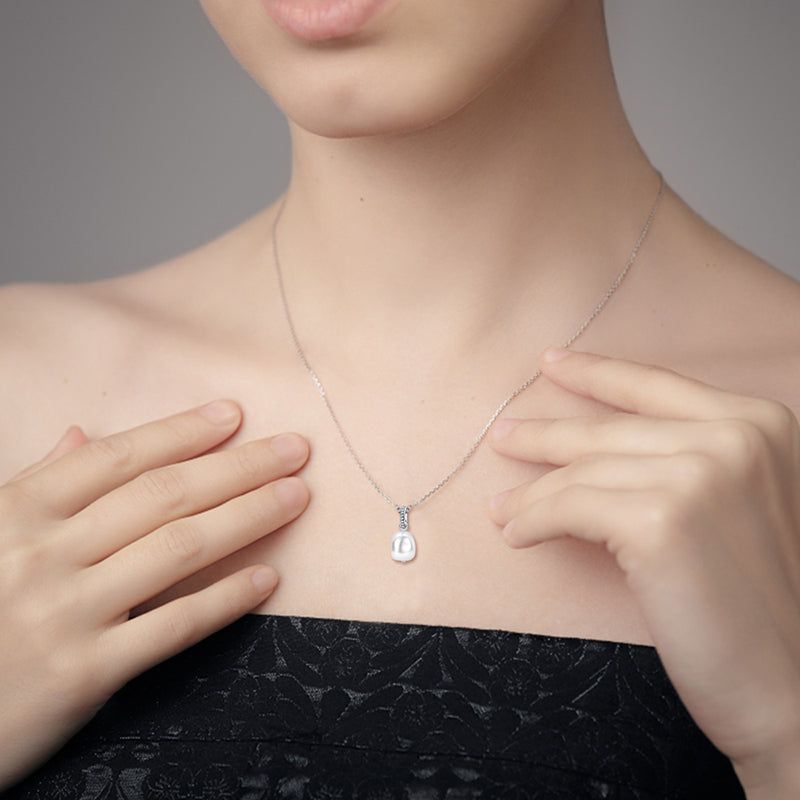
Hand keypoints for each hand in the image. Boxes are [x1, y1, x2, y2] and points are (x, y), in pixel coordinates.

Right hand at [0, 400, 309, 789]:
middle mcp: (45, 555)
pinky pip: (173, 626)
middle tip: (295, 450)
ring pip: (178, 549)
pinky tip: (267, 578)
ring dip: (248, 516)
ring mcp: (66, 614)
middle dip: (238, 466)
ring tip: (297, 495)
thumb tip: (80, 433)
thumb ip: (35, 483)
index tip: (235, 416)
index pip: (118, 458)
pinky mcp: (85, 674)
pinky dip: (226, 599)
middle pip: (162, 495)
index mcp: (20, 512)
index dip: (182, 432)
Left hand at [486, 347, 799, 794]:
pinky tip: (515, 533)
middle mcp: (735, 437)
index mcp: (760, 424)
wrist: (797, 689)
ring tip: (500, 508)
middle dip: (547, 435)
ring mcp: (699, 475)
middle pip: (609, 430)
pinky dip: (533, 520)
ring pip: (582, 473)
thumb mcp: (740, 506)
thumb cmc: (764, 605)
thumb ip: (690, 462)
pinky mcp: (661, 522)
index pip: (656, 385)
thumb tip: (596, 452)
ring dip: (532, 493)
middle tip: (504, 435)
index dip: (598, 372)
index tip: (552, 364)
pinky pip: (569, 507)